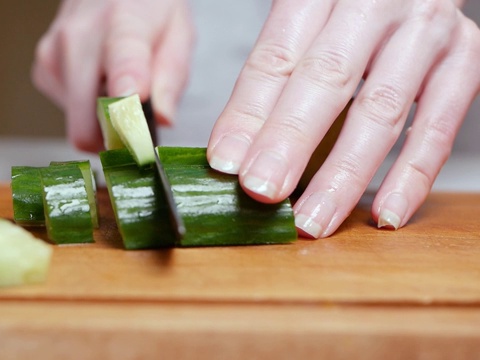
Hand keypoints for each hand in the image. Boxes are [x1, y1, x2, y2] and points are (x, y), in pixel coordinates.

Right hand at [32, 0, 194, 151]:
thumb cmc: (147, 8)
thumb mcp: (178, 33)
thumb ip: (171, 77)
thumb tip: (161, 118)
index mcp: (121, 24)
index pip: (121, 69)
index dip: (126, 107)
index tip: (134, 130)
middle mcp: (77, 39)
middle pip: (87, 124)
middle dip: (115, 138)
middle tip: (139, 132)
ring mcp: (53, 56)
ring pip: (78, 124)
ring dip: (103, 119)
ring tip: (120, 87)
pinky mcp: (43, 71)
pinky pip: (69, 113)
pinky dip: (89, 108)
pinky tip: (101, 81)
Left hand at [207, 0, 479, 237]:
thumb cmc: (345, 6)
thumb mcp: (302, 20)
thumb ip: (274, 73)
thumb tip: (234, 152)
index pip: (278, 56)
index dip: (249, 113)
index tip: (227, 163)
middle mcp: (377, 3)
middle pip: (327, 78)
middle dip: (291, 142)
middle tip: (262, 191)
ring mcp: (426, 32)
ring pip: (381, 111)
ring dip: (344, 174)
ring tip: (313, 220)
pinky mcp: (463, 60)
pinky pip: (438, 127)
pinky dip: (411, 176)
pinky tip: (385, 214)